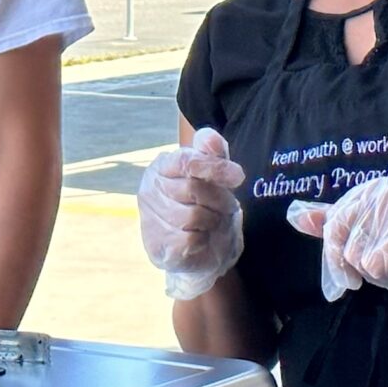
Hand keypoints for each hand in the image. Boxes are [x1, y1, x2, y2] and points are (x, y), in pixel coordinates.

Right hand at [138, 129, 245, 299]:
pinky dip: (205, 239)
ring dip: (214, 220)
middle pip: (193, 188)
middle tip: (226, 205)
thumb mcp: (214, 175)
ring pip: (194, 216)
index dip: (214, 167)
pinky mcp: (158, 246)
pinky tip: (201, 237)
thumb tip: (210, 138)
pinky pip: (192, 239)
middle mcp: (149, 190)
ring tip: (213, 221)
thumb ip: (213, 153)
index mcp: (160, 167)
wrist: (200, 248)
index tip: (238, 176)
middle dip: (219, 198)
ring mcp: (150, 219)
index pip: (185, 161)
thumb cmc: (205, 204)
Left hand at [285, 178, 387, 315]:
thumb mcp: (369, 227)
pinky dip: (386, 275)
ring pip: (356, 258)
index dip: (337, 250)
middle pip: (339, 243)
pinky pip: (372, 267)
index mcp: (368, 190)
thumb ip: (333, 219)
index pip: (331, 225)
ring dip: (373, 272)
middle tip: (374, 267)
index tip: (353, 260)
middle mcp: (379, 196)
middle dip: (352, 264)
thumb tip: (295, 215)